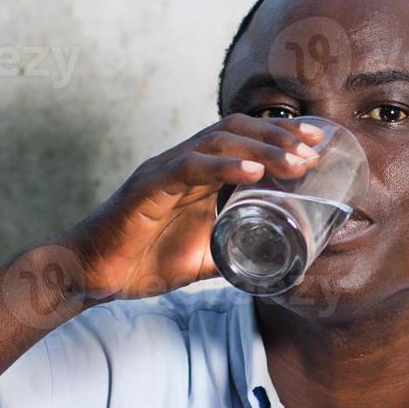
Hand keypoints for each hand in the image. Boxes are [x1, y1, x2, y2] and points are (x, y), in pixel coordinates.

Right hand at [57, 114, 323, 301]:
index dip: (280, 137)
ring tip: (296, 160)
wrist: (91, 276)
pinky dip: (224, 166)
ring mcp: (164, 171)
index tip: (317, 145)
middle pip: (237, 131)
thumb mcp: (202, 260)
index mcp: (197, 176)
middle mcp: (183, 164)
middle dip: (280, 136)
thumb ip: (234, 255)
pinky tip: (253, 171)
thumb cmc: (141, 262)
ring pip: (217, 141)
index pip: (244, 141)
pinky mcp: (147, 187)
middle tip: (315, 149)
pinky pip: (190, 167)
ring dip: (262, 147)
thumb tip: (274, 266)